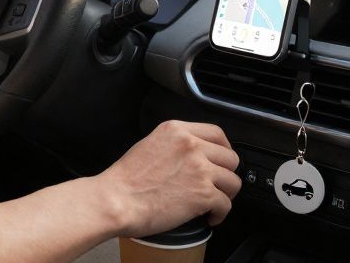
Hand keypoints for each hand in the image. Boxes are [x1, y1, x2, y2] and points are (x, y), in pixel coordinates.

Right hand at [94, 120, 241, 237]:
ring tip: (213, 203)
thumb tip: (190, 156)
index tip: (222, 160)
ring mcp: (199, 169)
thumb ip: (173, 145)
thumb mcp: (149, 146)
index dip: (224, 149)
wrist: (117, 200)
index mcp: (176, 131)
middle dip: (226, 174)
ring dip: (225, 195)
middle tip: (217, 185)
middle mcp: (191, 146)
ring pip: (233, 182)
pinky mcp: (204, 194)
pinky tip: (209, 217)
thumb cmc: (125, 180)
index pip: (217, 133)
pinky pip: (226, 204)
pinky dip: (219, 214)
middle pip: (230, 158)